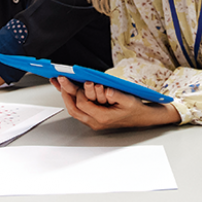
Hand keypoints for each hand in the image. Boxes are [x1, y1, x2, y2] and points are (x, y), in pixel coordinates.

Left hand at [51, 77, 179, 130]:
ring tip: (60, 83)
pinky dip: (72, 99)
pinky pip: (78, 110)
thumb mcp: (129, 100)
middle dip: (65, 93)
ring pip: (74, 110)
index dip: (79, 92)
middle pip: (73, 109)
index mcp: (103, 118)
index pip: (82, 105)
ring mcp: (93, 121)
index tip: (81, 81)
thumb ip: (117, 96)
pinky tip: (69, 90)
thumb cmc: (135, 109)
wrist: (142, 118)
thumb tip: (107, 91)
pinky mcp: (93, 118)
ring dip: (66, 96)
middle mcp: (95, 122)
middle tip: (61, 80)